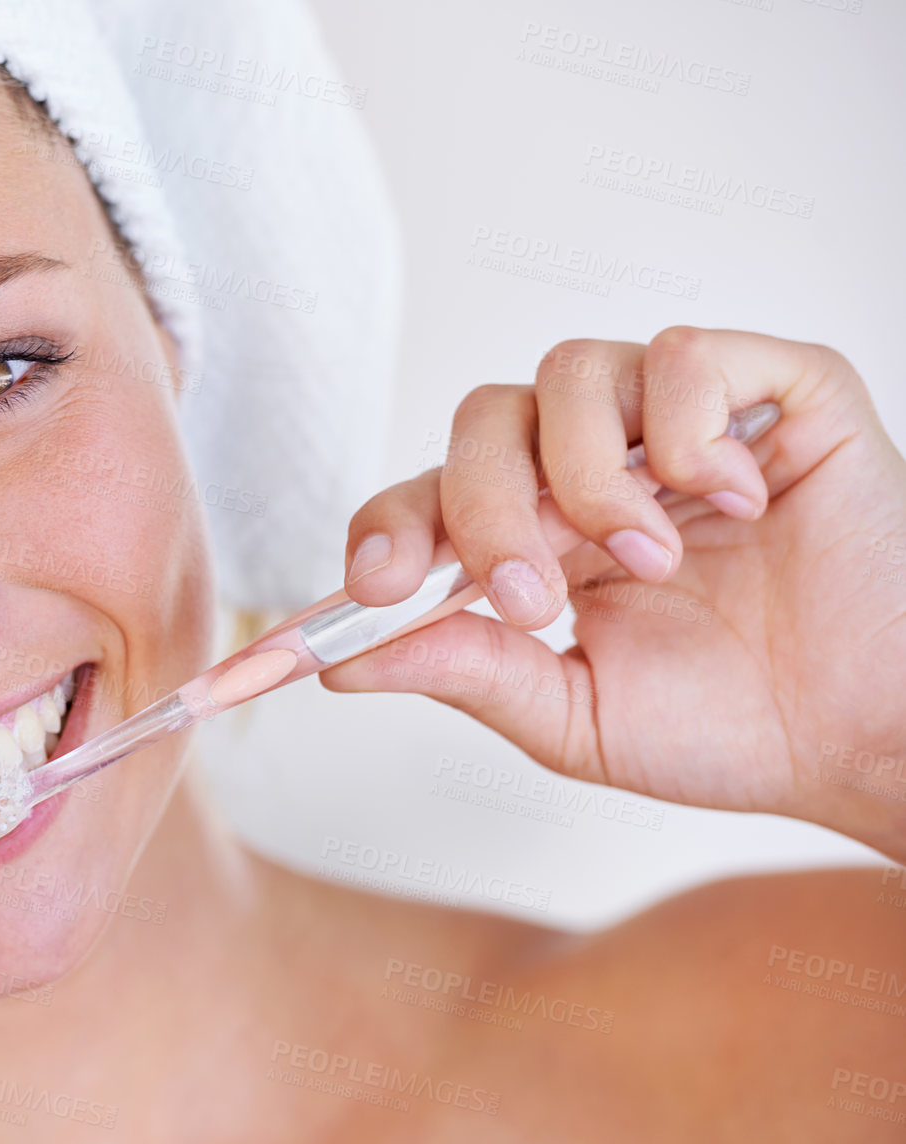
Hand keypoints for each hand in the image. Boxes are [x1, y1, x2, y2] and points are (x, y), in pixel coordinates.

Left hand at [321, 327, 905, 860]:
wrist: (869, 739)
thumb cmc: (733, 728)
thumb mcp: (574, 716)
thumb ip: (468, 673)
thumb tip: (341, 663)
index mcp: (539, 536)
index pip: (428, 492)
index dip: (387, 526)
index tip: (372, 586)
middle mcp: (597, 465)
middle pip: (484, 420)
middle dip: (486, 510)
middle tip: (536, 598)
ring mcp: (681, 423)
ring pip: (571, 372)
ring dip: (587, 476)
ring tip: (651, 562)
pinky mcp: (773, 393)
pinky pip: (684, 353)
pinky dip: (688, 428)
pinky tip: (737, 503)